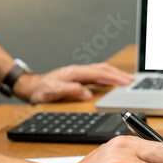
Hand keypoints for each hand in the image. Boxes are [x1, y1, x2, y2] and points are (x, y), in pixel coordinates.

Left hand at [13, 62, 134, 102]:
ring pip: (102, 70)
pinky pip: (98, 75)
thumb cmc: (40, 90)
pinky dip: (108, 76)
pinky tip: (113, 81)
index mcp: (75, 73)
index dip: (114, 77)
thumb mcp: (53, 92)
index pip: (99, 73)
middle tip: (132, 80)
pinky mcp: (79, 78)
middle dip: (119, 74)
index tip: (125, 82)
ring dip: (115, 74)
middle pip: (104, 69)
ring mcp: (79, 73)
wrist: (30, 87)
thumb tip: (88, 94)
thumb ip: (71, 91)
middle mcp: (79, 71)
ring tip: (127, 79)